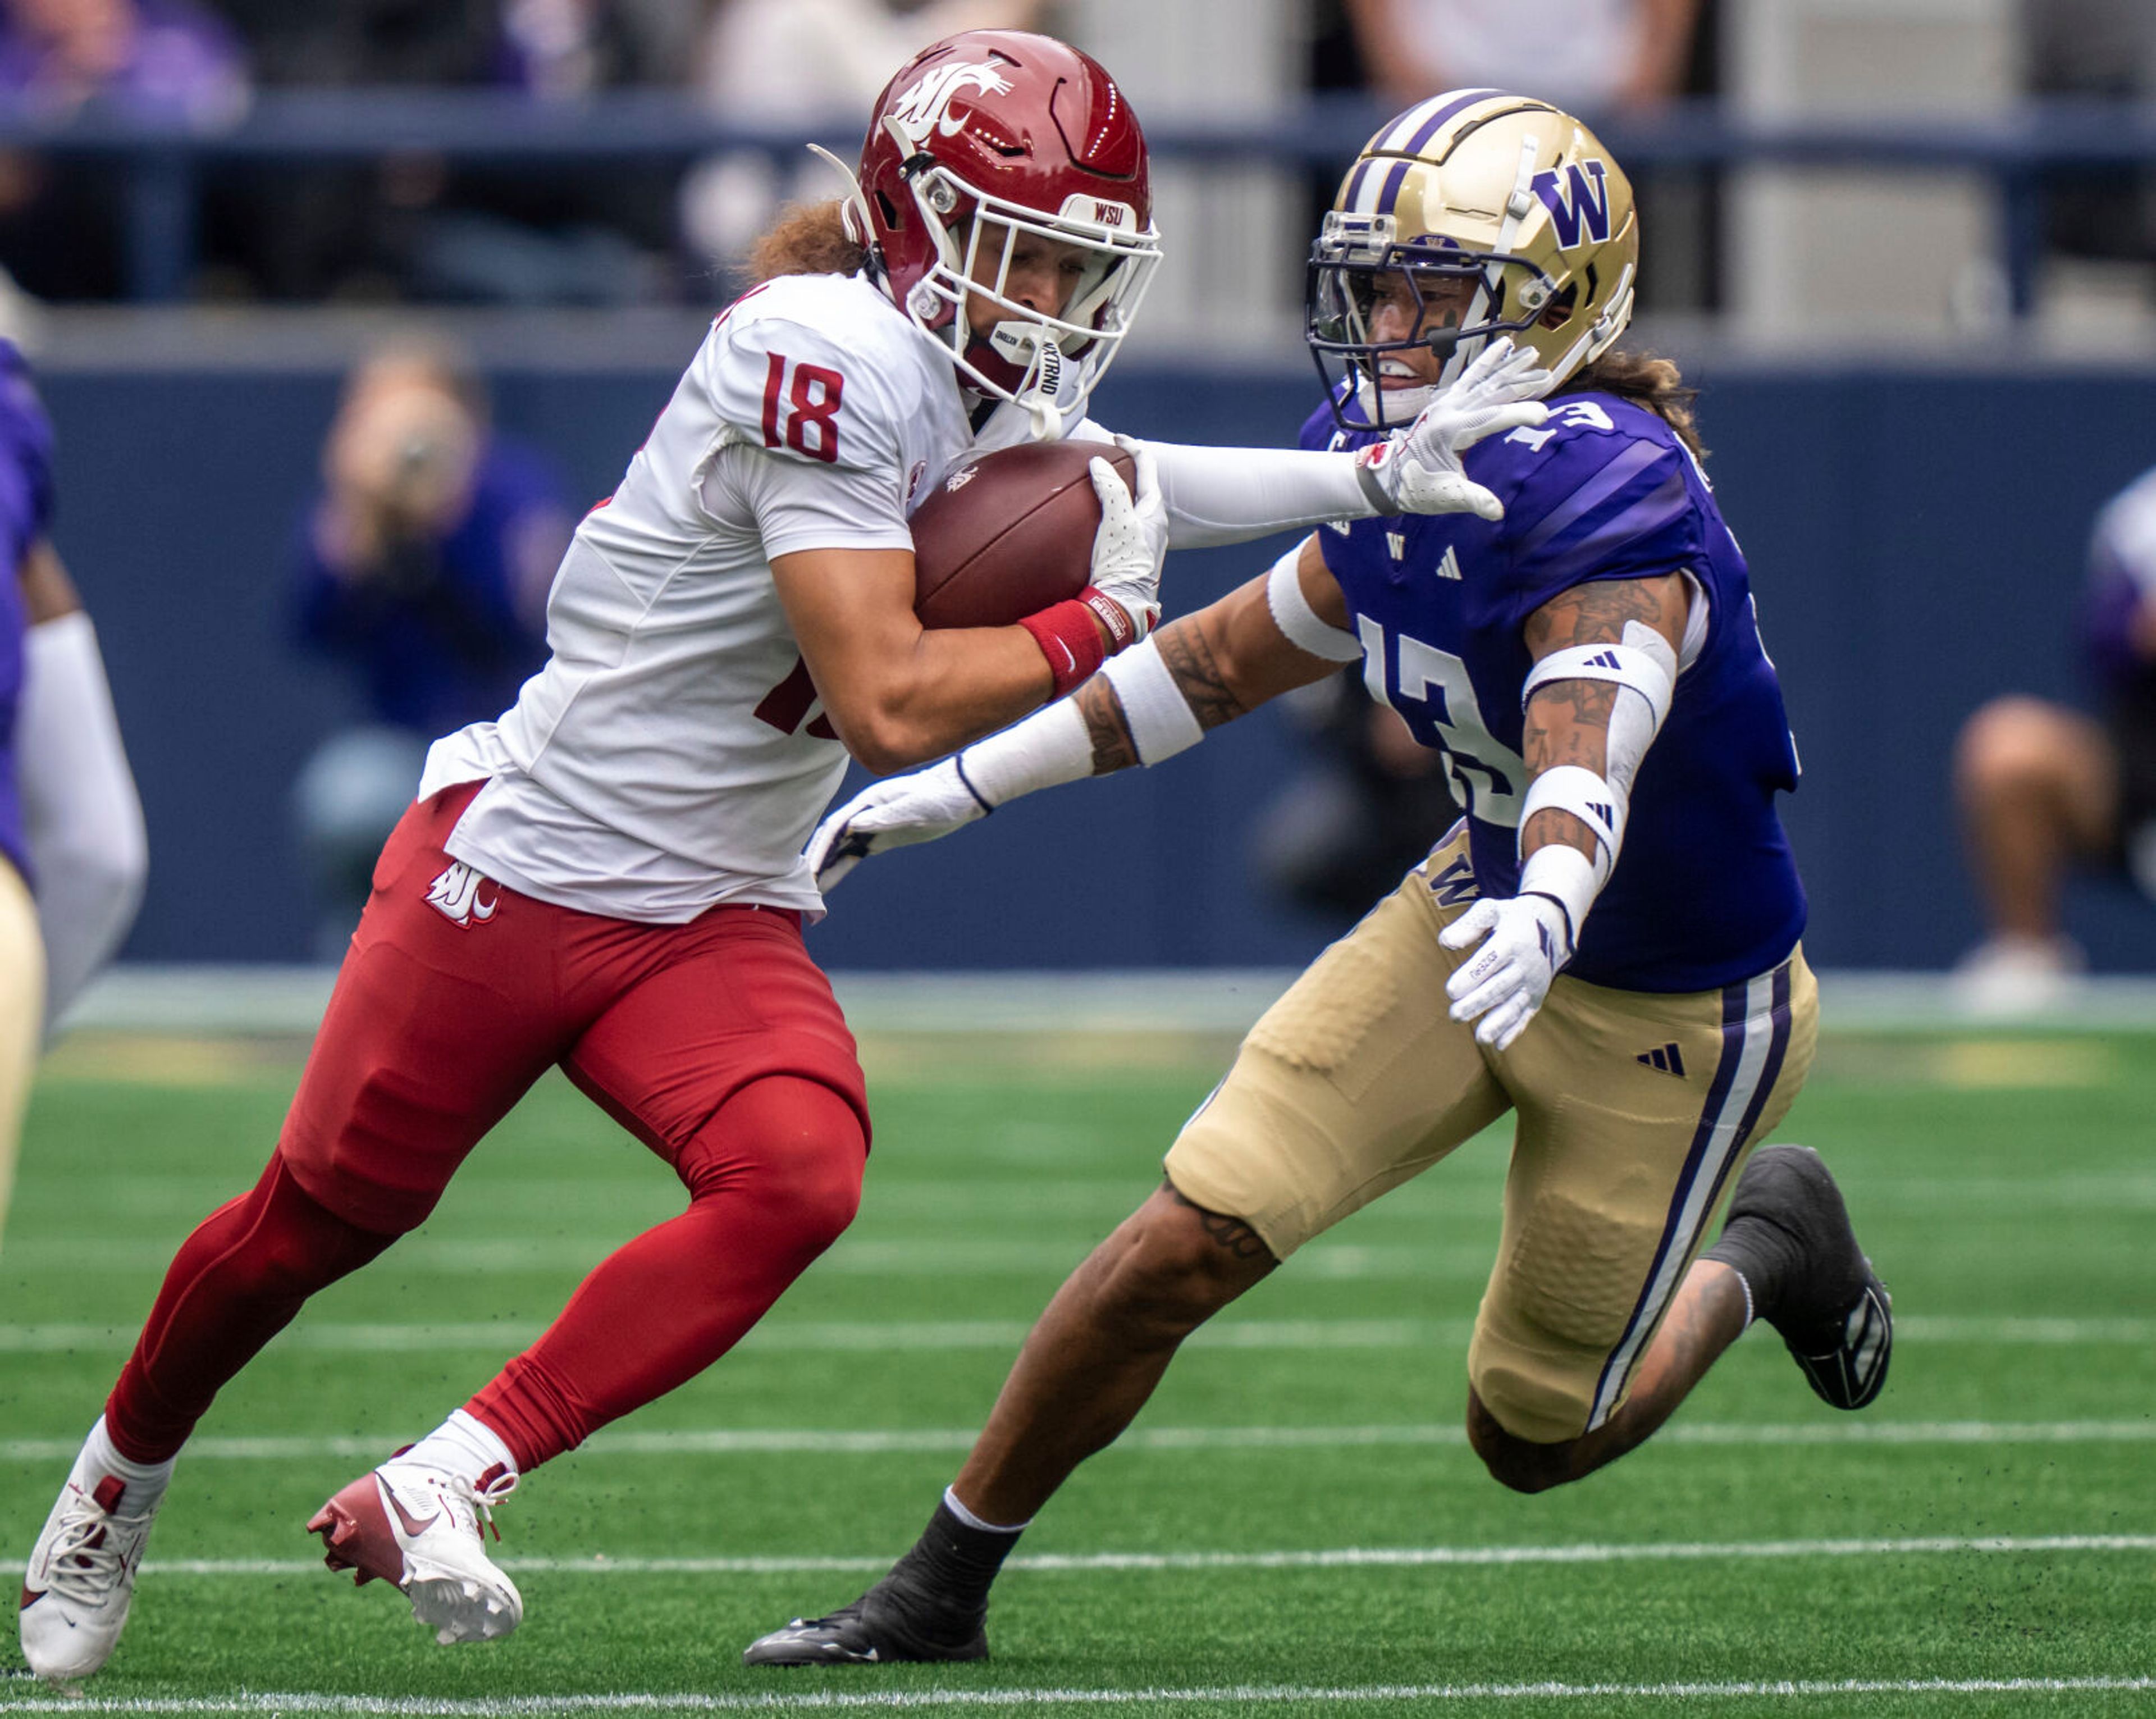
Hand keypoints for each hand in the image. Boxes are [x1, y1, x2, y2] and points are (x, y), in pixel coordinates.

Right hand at [804, 759, 989, 890]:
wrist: (959, 796)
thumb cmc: (940, 797)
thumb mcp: (915, 807)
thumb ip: (885, 817)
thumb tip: (853, 826)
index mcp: (869, 802)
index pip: (836, 827)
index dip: (821, 848)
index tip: (810, 871)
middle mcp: (864, 813)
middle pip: (831, 838)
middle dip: (815, 861)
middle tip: (801, 887)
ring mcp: (871, 826)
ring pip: (839, 849)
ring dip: (823, 867)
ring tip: (807, 892)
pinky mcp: (879, 839)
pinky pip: (852, 856)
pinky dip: (838, 869)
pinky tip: (827, 885)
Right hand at [1085, 435, 1166, 644]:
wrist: (1120, 606)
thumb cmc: (1122, 565)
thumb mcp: (1117, 523)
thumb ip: (1111, 490)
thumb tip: (1099, 464)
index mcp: (1154, 511)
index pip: (1147, 467)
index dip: (1132, 447)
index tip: (1116, 438)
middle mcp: (1154, 524)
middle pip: (1143, 484)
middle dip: (1127, 467)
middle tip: (1108, 456)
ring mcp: (1144, 539)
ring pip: (1134, 503)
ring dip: (1120, 488)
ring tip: (1100, 481)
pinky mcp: (1132, 553)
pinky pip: (1125, 520)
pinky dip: (1113, 508)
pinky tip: (1097, 516)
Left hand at [1360, 337, 1551, 519]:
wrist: (1389, 478)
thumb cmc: (1418, 489)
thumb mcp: (1446, 497)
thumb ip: (1473, 500)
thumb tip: (1497, 512)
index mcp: (1449, 432)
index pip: (1490, 419)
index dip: (1517, 414)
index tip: (1543, 414)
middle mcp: (1447, 411)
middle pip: (1491, 392)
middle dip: (1521, 384)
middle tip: (1550, 376)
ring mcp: (1445, 403)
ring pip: (1483, 380)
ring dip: (1509, 368)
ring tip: (1534, 354)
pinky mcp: (1446, 402)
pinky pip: (1470, 377)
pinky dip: (1487, 362)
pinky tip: (1503, 347)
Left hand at [1438, 892, 1571, 1051]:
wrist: (1553, 926)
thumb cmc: (1511, 918)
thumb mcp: (1491, 910)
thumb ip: (1468, 925)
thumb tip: (1446, 942)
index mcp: (1512, 940)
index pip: (1491, 959)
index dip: (1473, 975)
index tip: (1451, 991)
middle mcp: (1525, 964)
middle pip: (1500, 987)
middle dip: (1478, 1003)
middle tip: (1455, 1015)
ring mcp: (1534, 983)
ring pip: (1514, 1005)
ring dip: (1497, 1022)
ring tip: (1480, 1037)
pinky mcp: (1537, 997)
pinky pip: (1526, 1015)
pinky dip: (1514, 1030)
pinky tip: (1498, 1044)